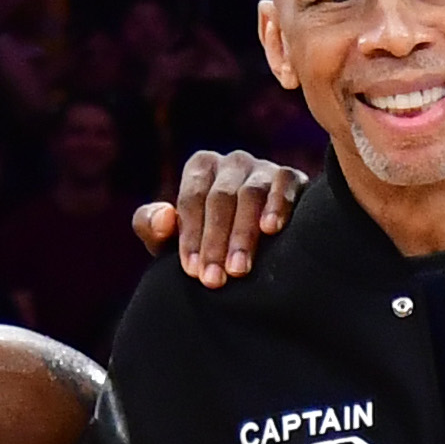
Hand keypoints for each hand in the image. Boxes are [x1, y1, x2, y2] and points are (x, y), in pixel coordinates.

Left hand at [128, 149, 309, 284]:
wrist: (259, 248)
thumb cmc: (207, 242)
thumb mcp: (173, 240)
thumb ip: (151, 227)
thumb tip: (164, 217)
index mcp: (201, 167)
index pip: (192, 199)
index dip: (190, 236)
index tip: (192, 271)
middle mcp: (232, 162)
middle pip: (221, 198)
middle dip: (216, 241)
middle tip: (214, 280)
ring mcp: (264, 167)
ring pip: (251, 194)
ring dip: (243, 233)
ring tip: (239, 269)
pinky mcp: (293, 177)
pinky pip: (285, 184)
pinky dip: (278, 205)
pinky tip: (271, 230)